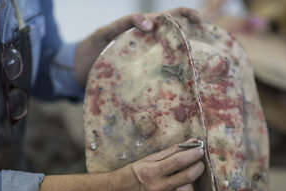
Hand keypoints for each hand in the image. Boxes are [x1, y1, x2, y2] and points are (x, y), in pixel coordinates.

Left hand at [74, 7, 201, 86]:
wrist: (78, 70)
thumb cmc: (91, 48)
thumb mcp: (106, 33)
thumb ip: (124, 24)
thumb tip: (150, 23)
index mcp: (141, 28)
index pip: (169, 16)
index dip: (186, 15)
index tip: (198, 22)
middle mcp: (147, 43)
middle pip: (175, 35)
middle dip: (192, 36)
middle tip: (207, 43)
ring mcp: (146, 59)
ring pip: (170, 54)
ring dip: (186, 56)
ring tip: (201, 62)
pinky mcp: (142, 74)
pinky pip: (160, 71)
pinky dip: (173, 73)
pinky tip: (183, 80)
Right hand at [110, 139, 204, 190]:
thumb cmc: (133, 173)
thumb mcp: (148, 159)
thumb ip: (171, 151)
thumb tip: (191, 143)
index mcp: (151, 172)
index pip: (179, 162)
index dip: (193, 154)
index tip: (200, 150)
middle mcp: (156, 189)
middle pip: (188, 177)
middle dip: (198, 167)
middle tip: (199, 162)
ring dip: (190, 182)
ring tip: (183, 177)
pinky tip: (175, 188)